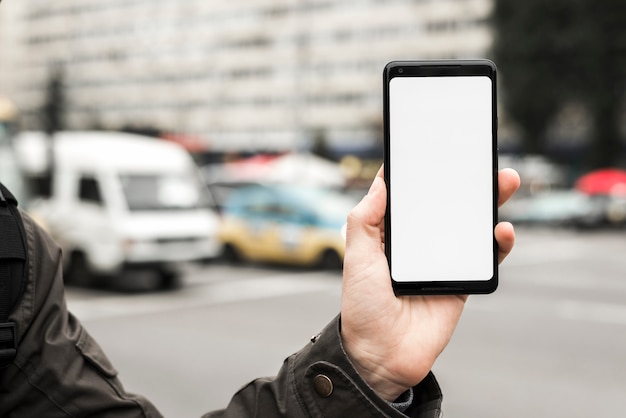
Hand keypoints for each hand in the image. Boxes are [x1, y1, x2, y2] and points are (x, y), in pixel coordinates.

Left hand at [340, 166, 519, 400]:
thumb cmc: (362, 305)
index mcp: (393, 234)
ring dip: (490, 204)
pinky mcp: (462, 282)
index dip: (426, 174)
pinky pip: (486, 258)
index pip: (413, 196)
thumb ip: (365, 219)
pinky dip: (498, 243)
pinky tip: (502, 229)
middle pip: (447, 206)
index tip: (440, 148)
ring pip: (471, 227)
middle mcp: (420, 244)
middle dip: (466, 182)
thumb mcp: (356, 255)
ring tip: (504, 183)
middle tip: (482, 160)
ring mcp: (443, 262)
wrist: (382, 353)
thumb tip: (382, 180)